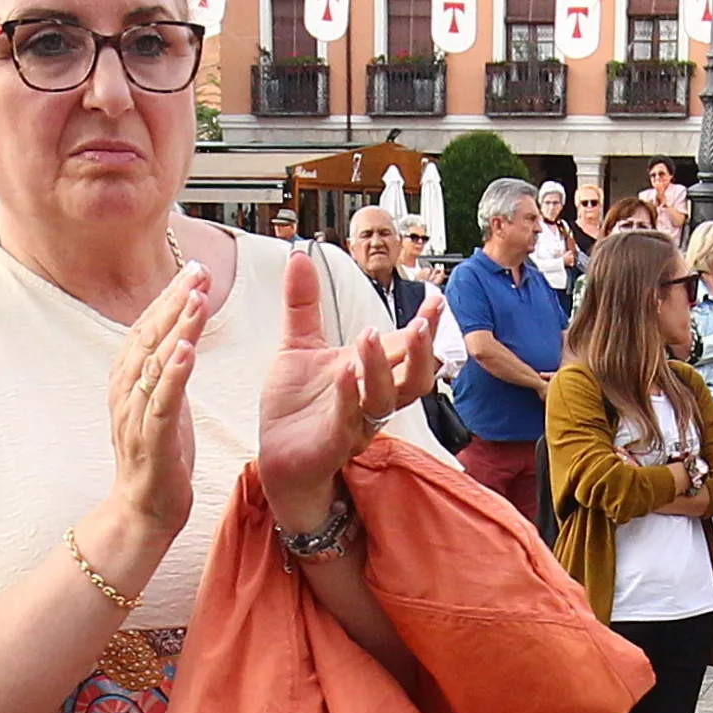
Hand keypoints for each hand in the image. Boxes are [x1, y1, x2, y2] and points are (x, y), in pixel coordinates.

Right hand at [96, 260, 208, 582]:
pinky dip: (173, 376)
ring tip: (197, 299)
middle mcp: (126, 391)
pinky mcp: (152, 442)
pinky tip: (187, 352)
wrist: (143, 510)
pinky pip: (161, 404)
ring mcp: (136, 416)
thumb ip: (166, 368)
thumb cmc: (158, 455)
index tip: (195, 269)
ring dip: (176, 328)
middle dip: (175, 301)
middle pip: (148, 336)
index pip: (147, 327)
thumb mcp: (163, 401)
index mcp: (128, 379)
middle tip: (199, 272)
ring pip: (154, 363)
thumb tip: (180, 333)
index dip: (169, 296)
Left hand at [254, 244, 441, 535]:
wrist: (277, 456)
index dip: (423, 325)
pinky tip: (344, 369)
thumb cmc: (295, 406)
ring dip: (380, 367)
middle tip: (420, 322)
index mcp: (369, 373)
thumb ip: (303, 304)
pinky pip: (347, 419)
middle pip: (412, 378)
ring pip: (383, 399)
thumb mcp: (297, 345)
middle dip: (419, 350)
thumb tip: (299, 256)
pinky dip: (347, 394)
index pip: (405, 347)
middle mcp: (371, 399)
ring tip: (370, 335)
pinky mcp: (332, 443)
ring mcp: (355, 423)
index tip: (436, 298)